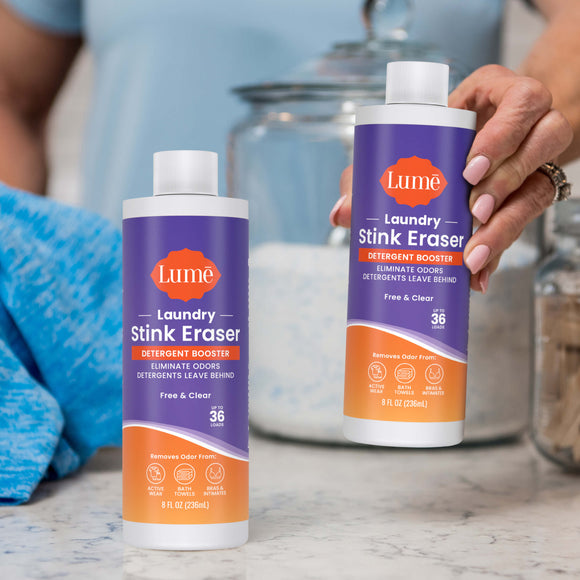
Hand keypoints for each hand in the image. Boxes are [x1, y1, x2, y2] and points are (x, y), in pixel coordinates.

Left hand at [329, 65, 572, 292]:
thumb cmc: (432, 142)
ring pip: (543, 183)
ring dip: (509, 220)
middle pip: (542, 142)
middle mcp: (527, 123)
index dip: (502, 135)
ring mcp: (536, 160)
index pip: (520, 101)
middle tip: (472, 212)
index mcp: (494, 95)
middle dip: (505, 181)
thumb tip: (342, 213)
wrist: (466, 154)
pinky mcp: (534, 193)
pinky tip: (480, 274)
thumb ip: (369, 174)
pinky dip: (502, 250)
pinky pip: (530, 220)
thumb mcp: (401, 147)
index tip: (469, 171)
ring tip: (474, 251)